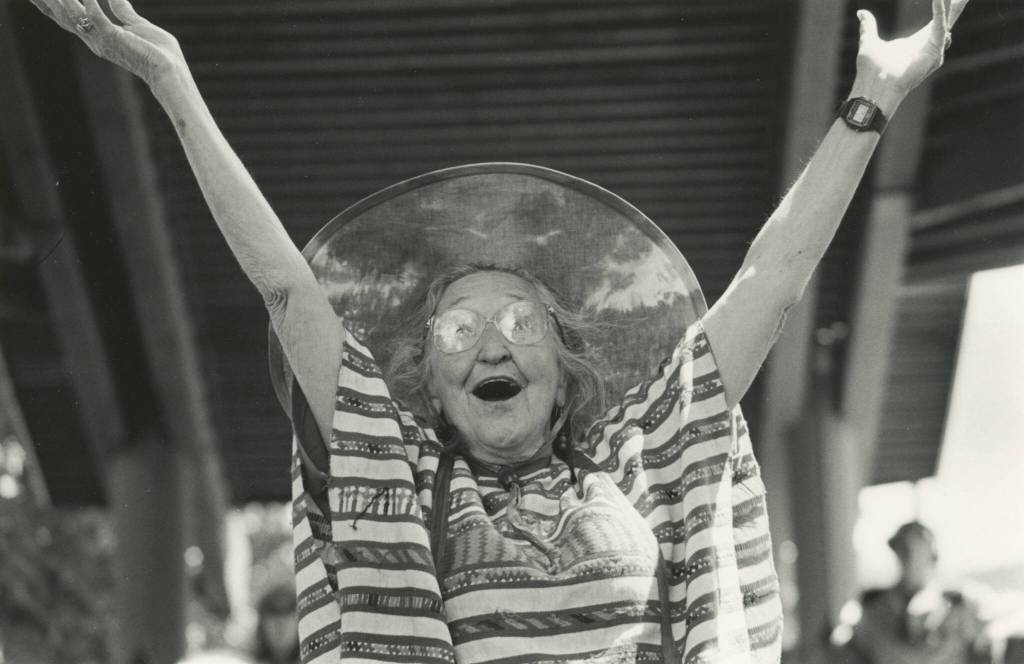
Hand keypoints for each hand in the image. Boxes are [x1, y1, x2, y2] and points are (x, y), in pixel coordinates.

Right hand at [27, 0, 186, 88]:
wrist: (171, 70)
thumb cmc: (159, 52)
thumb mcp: (137, 25)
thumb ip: (123, 12)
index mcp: (98, 35)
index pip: (67, 18)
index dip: (50, 5)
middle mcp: (94, 39)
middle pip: (62, 16)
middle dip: (47, 1)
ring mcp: (102, 40)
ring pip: (72, 14)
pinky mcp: (114, 38)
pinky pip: (96, 16)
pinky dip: (91, 2)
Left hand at [853, 0, 968, 110]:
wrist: (874, 87)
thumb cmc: (872, 71)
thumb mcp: (869, 41)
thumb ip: (869, 26)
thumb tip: (861, 13)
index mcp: (917, 42)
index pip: (936, 20)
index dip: (943, 6)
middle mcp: (929, 46)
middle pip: (948, 20)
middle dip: (957, 6)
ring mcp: (933, 50)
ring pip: (947, 21)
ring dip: (952, 5)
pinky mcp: (933, 52)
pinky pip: (939, 27)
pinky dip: (940, 12)